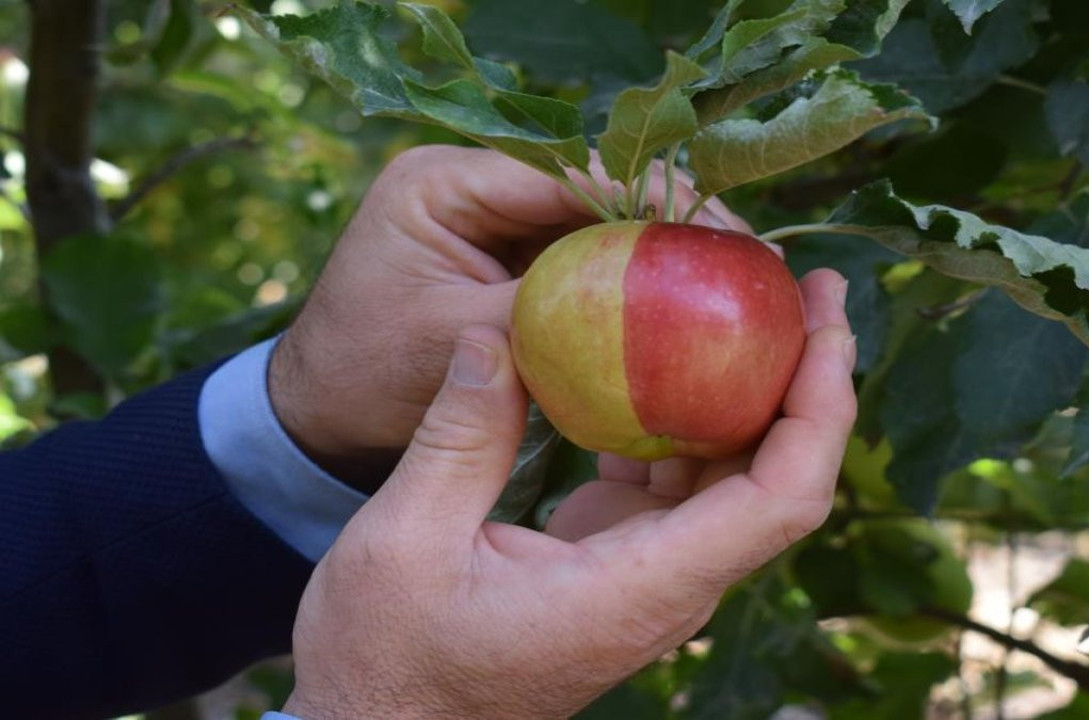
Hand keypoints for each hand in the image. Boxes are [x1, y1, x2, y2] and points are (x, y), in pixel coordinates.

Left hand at [267, 146, 749, 490]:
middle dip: (670, 221)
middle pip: (593, 186)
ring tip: (732, 278)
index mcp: (445, 180)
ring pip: (595, 220)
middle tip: (747, 256)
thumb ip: (544, 314)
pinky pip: (580, 257)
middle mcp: (472, 180)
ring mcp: (491, 215)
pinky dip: (627, 280)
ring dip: (657, 249)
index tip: (723, 233)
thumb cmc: (367, 378)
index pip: (570, 172)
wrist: (320, 412)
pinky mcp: (506, 252)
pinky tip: (683, 305)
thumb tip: (648, 303)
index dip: (654, 198)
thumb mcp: (458, 345)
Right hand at [280, 269, 856, 719]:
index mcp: (643, 587)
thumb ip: (460, 434)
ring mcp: (652, 570)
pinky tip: (658, 357)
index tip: (825, 317)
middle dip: (806, 375)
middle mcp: (671, 581)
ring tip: (744, 304)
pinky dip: (683, 413)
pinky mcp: (624, 557)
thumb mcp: (407, 540)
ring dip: (751, 389)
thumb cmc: (392, 658)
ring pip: (736, 473)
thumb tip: (494, 331)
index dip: (821, 404)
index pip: (782, 497)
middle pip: (781, 474)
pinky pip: (680, 479)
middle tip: (805, 282)